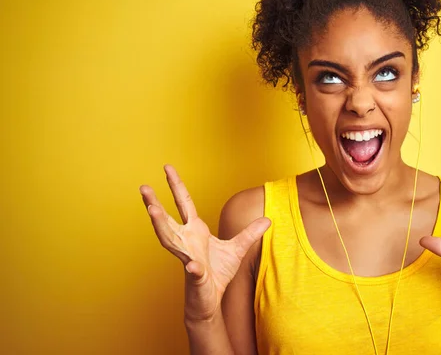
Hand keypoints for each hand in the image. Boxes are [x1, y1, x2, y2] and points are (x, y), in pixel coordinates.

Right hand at [139, 165, 270, 320]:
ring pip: (169, 240)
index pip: (183, 203)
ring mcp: (187, 258)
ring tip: (152, 210)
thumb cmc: (217, 274)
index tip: (167, 168)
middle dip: (155, 203)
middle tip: (144, 188)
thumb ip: (250, 233)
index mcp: (195, 231)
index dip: (176, 185)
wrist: (210, 301)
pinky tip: (192, 265)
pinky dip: (194, 268)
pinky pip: (194, 270)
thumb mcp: (238, 250)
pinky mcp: (195, 277)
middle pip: (167, 219)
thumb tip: (267, 219)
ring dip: (160, 225)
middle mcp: (186, 241)